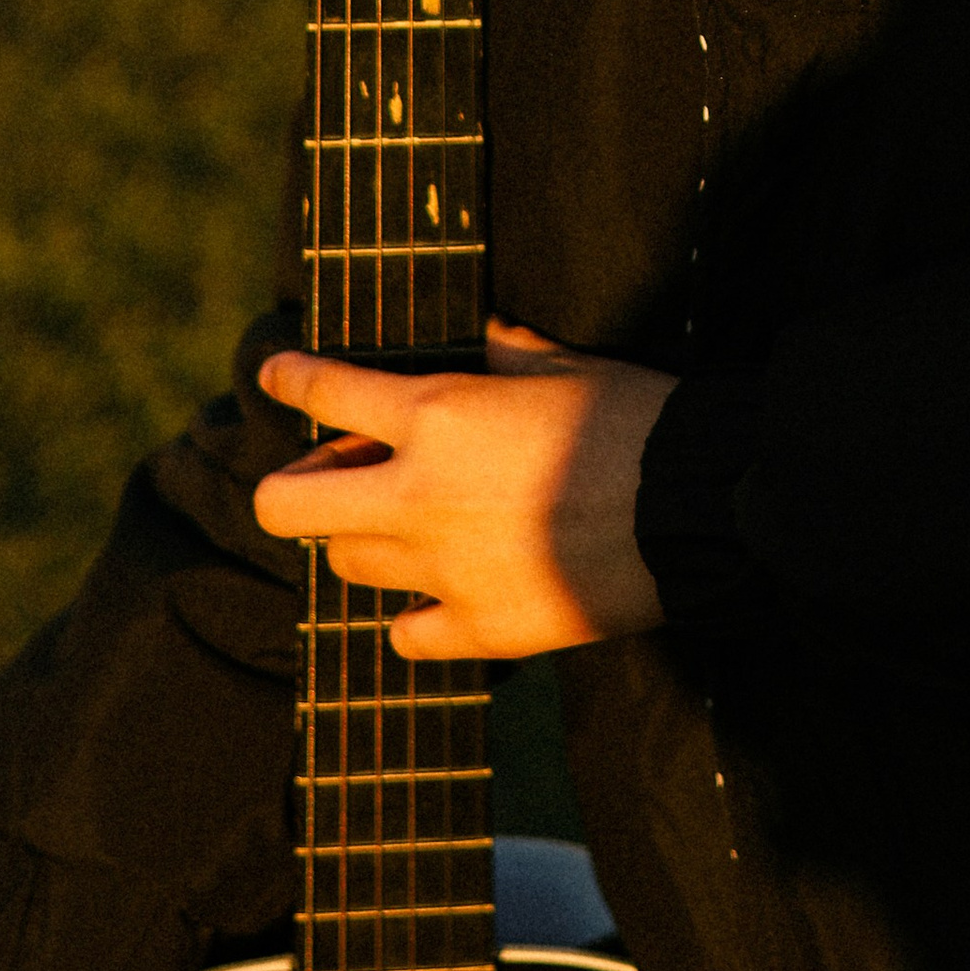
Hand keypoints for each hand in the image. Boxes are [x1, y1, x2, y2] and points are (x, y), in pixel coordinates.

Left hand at [253, 323, 670, 658]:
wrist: (696, 504)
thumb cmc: (635, 418)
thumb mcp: (566, 366)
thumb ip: (508, 354)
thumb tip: (489, 335)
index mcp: (435, 415)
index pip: (326, 392)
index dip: (289, 379)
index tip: (273, 375)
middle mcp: (417, 495)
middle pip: (285, 505)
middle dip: (295, 487)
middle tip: (341, 478)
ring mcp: (442, 569)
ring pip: (347, 566)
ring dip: (368, 542)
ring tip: (411, 530)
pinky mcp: (480, 628)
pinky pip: (406, 635)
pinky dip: (417, 618)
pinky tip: (445, 596)